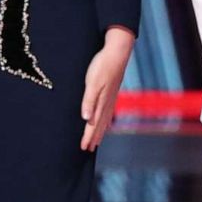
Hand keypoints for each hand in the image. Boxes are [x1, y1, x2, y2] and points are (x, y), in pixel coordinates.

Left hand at [80, 27, 133, 150]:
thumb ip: (89, 101)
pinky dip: (107, 120)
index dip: (88, 136)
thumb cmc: (103, 66)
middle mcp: (107, 102)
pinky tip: (107, 122)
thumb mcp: (93, 82)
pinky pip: (109, 111)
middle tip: (89, 149)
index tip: (84, 148)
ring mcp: (111, 97)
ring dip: (100, 130)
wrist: (118, 52)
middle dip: (94, 137)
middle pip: (99, 124)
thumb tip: (86, 118)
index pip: (93, 124)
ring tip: (97, 140)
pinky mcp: (113, 91)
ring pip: (104, 119)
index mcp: (101, 101)